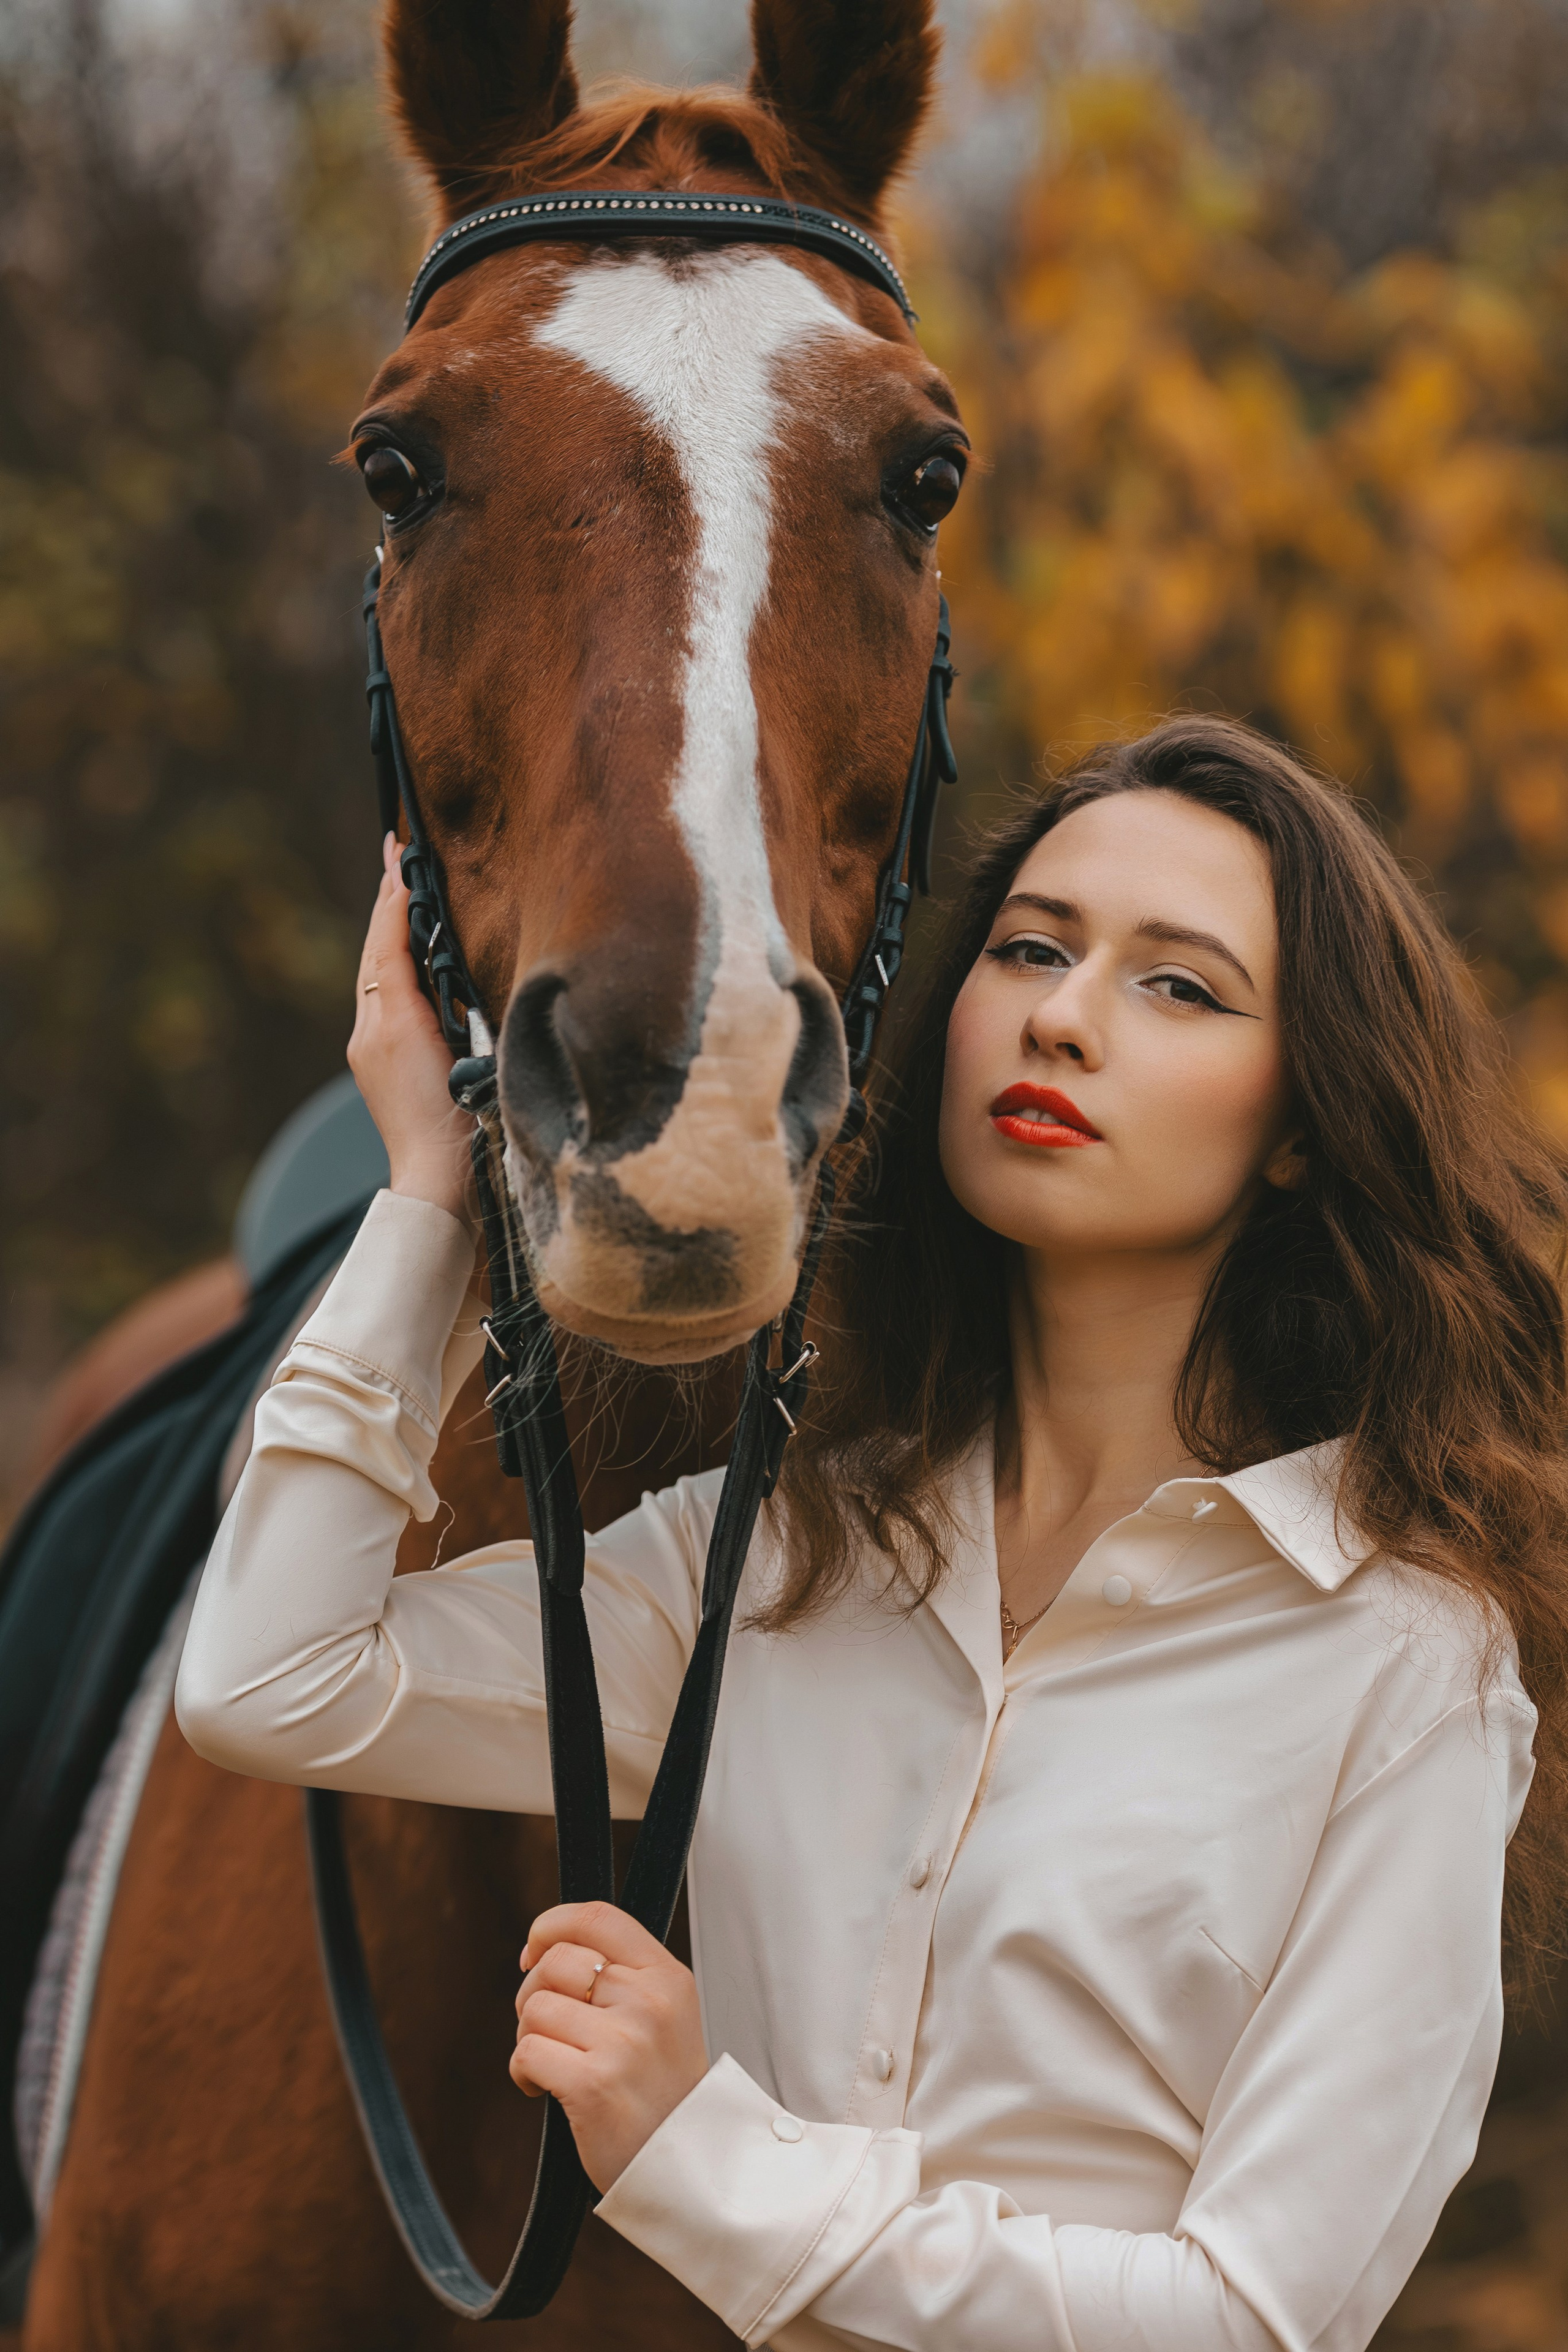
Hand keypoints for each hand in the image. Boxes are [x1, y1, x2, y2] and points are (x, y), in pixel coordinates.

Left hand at [348, 835, 476, 1234]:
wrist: (442, 1184)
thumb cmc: (454, 1127)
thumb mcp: (448, 1049)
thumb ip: (423, 990)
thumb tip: (415, 936)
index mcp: (386, 1022)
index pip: (387, 941)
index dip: (394, 896)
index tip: (399, 850)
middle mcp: (372, 1030)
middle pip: (379, 951)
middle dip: (389, 904)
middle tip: (396, 853)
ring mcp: (376, 1051)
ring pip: (382, 974)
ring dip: (392, 932)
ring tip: (404, 891)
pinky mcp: (384, 1069)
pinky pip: (388, 1001)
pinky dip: (397, 968)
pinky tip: (412, 957)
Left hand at [512, 1902, 708, 2191]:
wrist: (690, 2168)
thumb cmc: (663, 2092)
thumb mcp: (663, 2016)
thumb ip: (620, 1976)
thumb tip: (543, 1949)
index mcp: (667, 1976)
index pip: (597, 1916)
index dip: (550, 1926)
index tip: (533, 1952)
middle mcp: (649, 2001)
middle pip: (555, 1962)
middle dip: (533, 1992)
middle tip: (549, 2028)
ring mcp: (624, 2042)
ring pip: (534, 2009)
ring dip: (529, 2038)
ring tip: (555, 2064)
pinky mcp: (594, 2084)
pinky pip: (526, 2052)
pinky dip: (523, 2072)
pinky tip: (545, 2088)